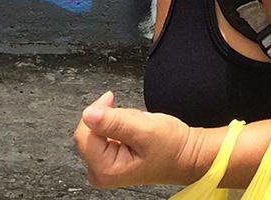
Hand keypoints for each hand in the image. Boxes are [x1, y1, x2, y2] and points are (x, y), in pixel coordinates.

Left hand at [72, 90, 196, 187]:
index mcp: (105, 170)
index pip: (84, 134)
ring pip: (97, 129)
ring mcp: (103, 165)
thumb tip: (89, 114)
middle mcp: (100, 171)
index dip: (98, 112)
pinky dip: (119, 125)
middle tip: (134, 121)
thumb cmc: (171, 148)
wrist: (185, 155)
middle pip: (89, 131)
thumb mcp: (145, 130)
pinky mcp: (107, 158)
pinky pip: (104, 132)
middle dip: (111, 118)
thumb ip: (115, 122)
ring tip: (138, 127)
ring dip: (117, 121)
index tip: (111, 99)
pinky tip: (134, 131)